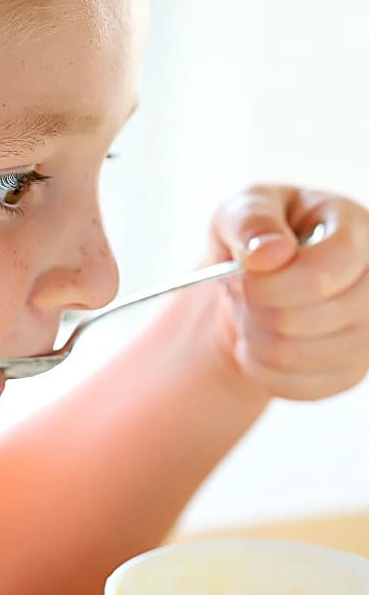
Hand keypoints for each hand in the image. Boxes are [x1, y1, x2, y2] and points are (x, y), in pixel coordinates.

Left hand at [208, 184, 368, 399]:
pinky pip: (296, 386)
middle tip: (238, 294)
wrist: (261, 282)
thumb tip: (268, 253)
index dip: (272, 283)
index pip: (325, 270)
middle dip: (255, 309)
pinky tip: (254, 343)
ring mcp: (368, 332)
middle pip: (310, 317)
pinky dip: (259, 368)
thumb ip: (251, 220)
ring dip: (253, 337)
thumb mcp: (245, 209)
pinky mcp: (351, 371)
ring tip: (246, 314)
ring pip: (298, 355)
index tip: (239, 278)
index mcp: (358, 231)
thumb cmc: (260, 237)